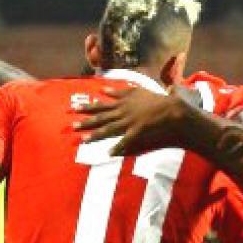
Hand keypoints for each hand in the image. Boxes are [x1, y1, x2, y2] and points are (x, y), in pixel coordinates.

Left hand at [73, 86, 191, 156]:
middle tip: (72, 125)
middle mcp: (123, 112)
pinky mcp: (137, 131)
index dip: (87, 107)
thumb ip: (119, 91)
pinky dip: (118, 147)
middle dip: (86, 121)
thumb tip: (104, 89)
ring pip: (109, 129)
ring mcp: (129, 122)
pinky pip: (126, 140)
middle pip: (101, 117)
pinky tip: (109, 153)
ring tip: (84, 140)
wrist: (170, 108)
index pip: (101, 105)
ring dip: (96, 135)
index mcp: (123, 102)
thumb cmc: (155, 99)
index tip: (75, 108)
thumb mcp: (137, 91)